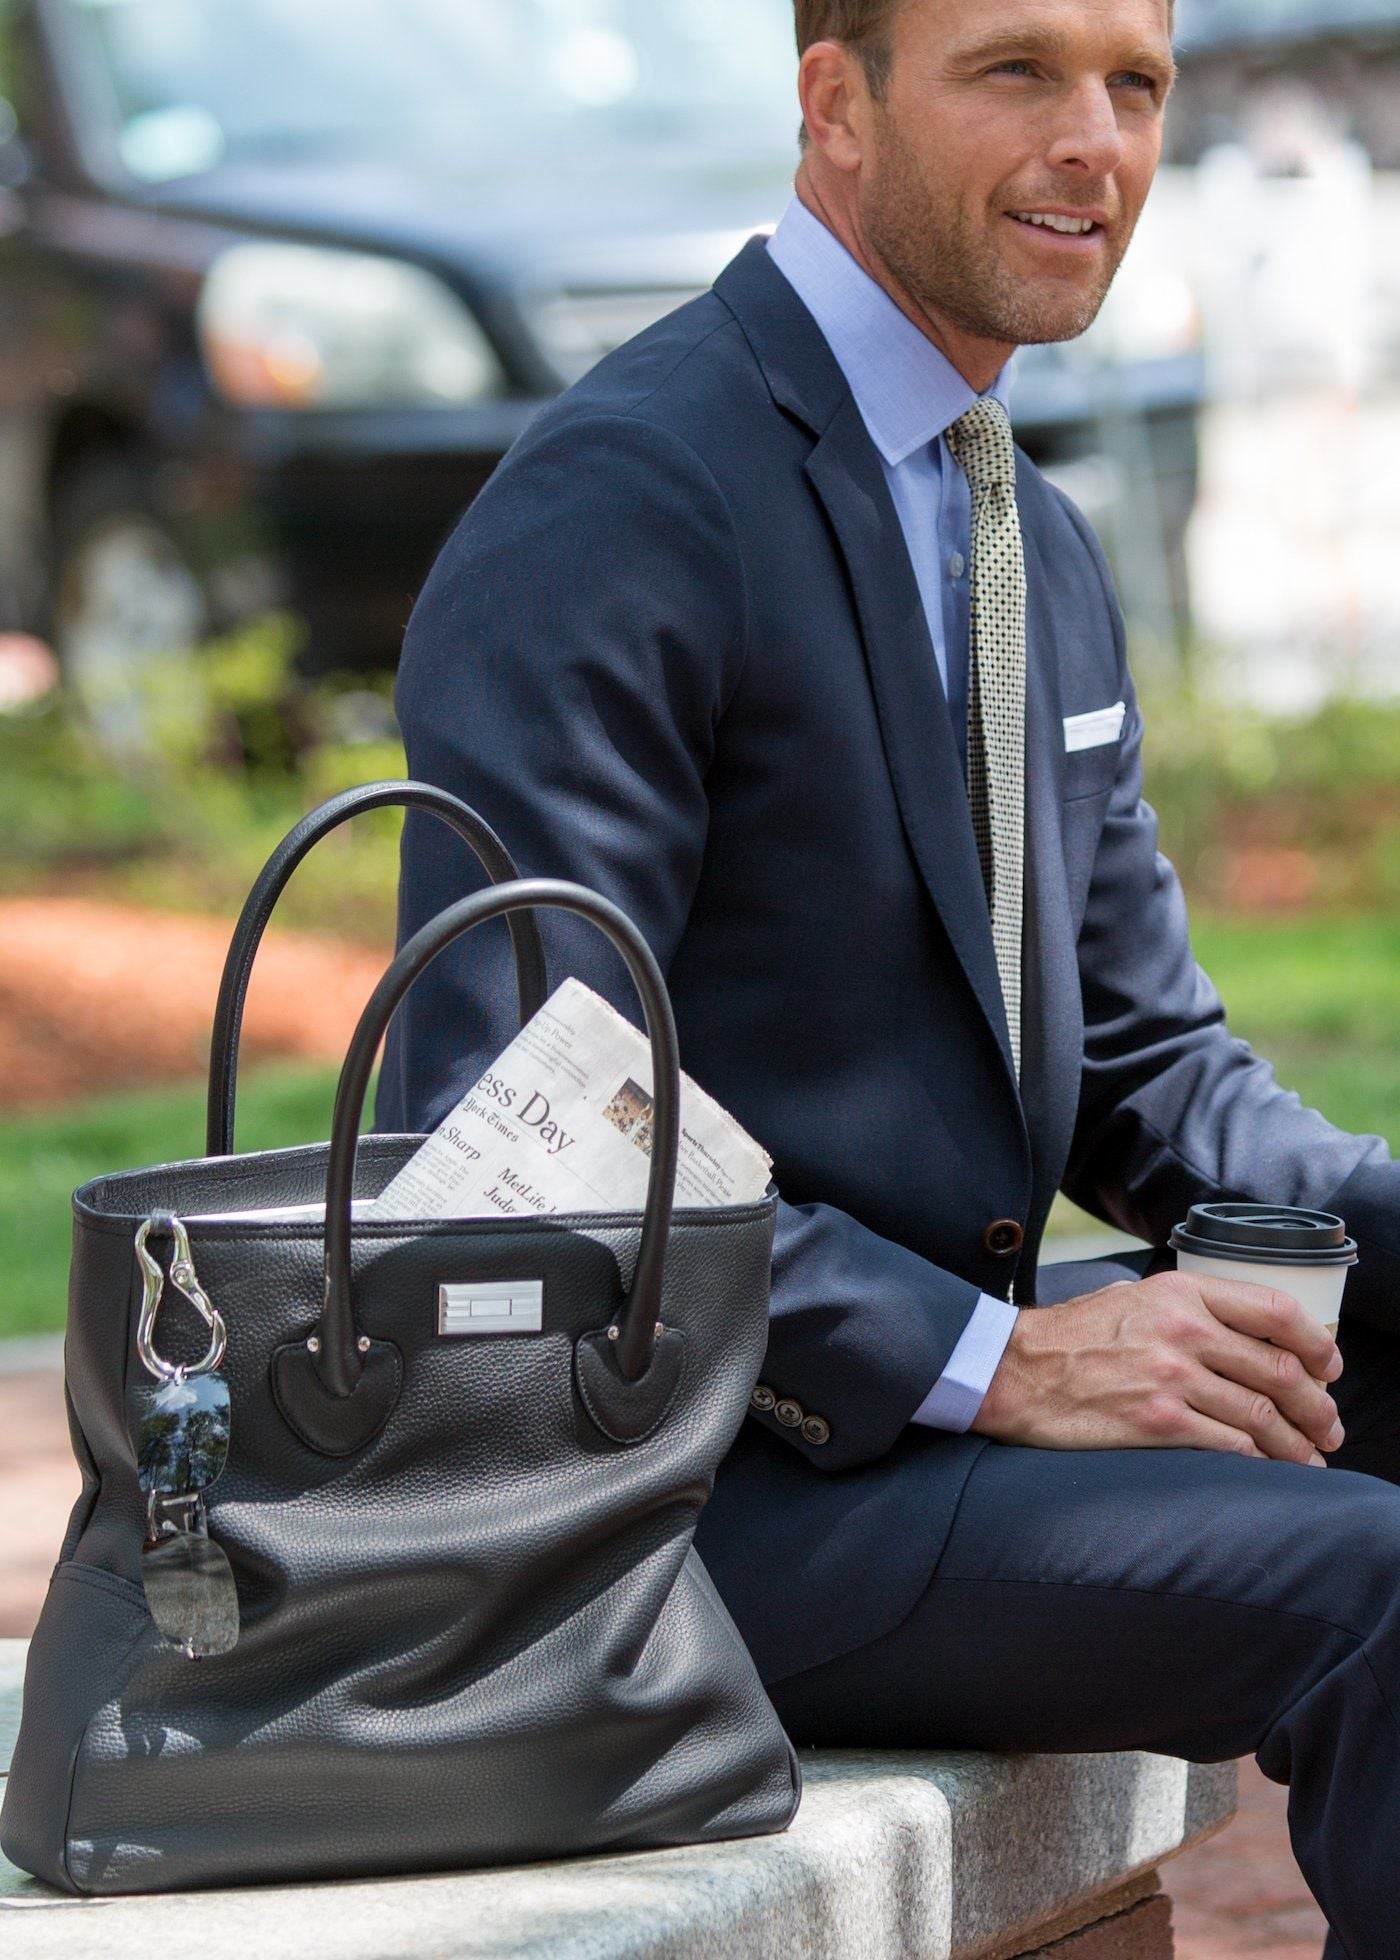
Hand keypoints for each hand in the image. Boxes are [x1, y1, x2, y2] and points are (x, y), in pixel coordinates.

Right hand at [970, 1270, 1344, 1465]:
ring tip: (1311, 1456)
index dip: (1316, 1344)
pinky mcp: (1158, 1422)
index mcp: (1182, 1292)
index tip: (1329, 1367)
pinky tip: (1270, 1469)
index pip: (1276, 1311)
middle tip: (1329, 1426)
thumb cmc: (1071, 1336)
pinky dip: (1260, 1462)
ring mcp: (1172, 1377)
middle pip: (1280, 1370)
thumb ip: (1189, 1309)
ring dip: (1297, 1443)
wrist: (1014, 1370)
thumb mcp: (1134, 1298)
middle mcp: (1183, 1330)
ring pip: (1263, 1415)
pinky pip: (1231, 1446)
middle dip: (1318, 1406)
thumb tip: (1245, 1336)